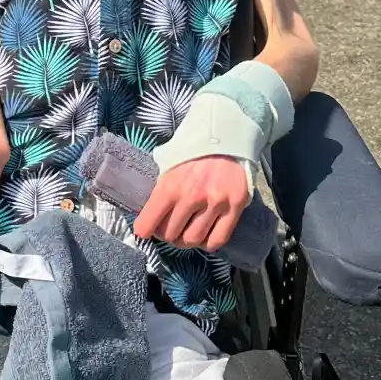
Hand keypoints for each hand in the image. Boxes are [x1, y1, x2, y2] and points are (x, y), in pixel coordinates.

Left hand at [132, 156, 249, 252]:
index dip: (145, 230)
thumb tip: (150, 216)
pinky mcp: (235, 207)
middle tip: (170, 228)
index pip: (147, 224)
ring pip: (193, 240)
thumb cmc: (193, 152)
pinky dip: (208, 243)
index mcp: (169, 186)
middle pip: (170, 235)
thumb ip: (161, 190)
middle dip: (167, 235)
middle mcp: (191, 197)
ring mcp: (215, 203)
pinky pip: (218, 239)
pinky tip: (205, 234)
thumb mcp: (168, 165)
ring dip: (186, 240)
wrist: (226, 136)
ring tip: (187, 232)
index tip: (147, 230)